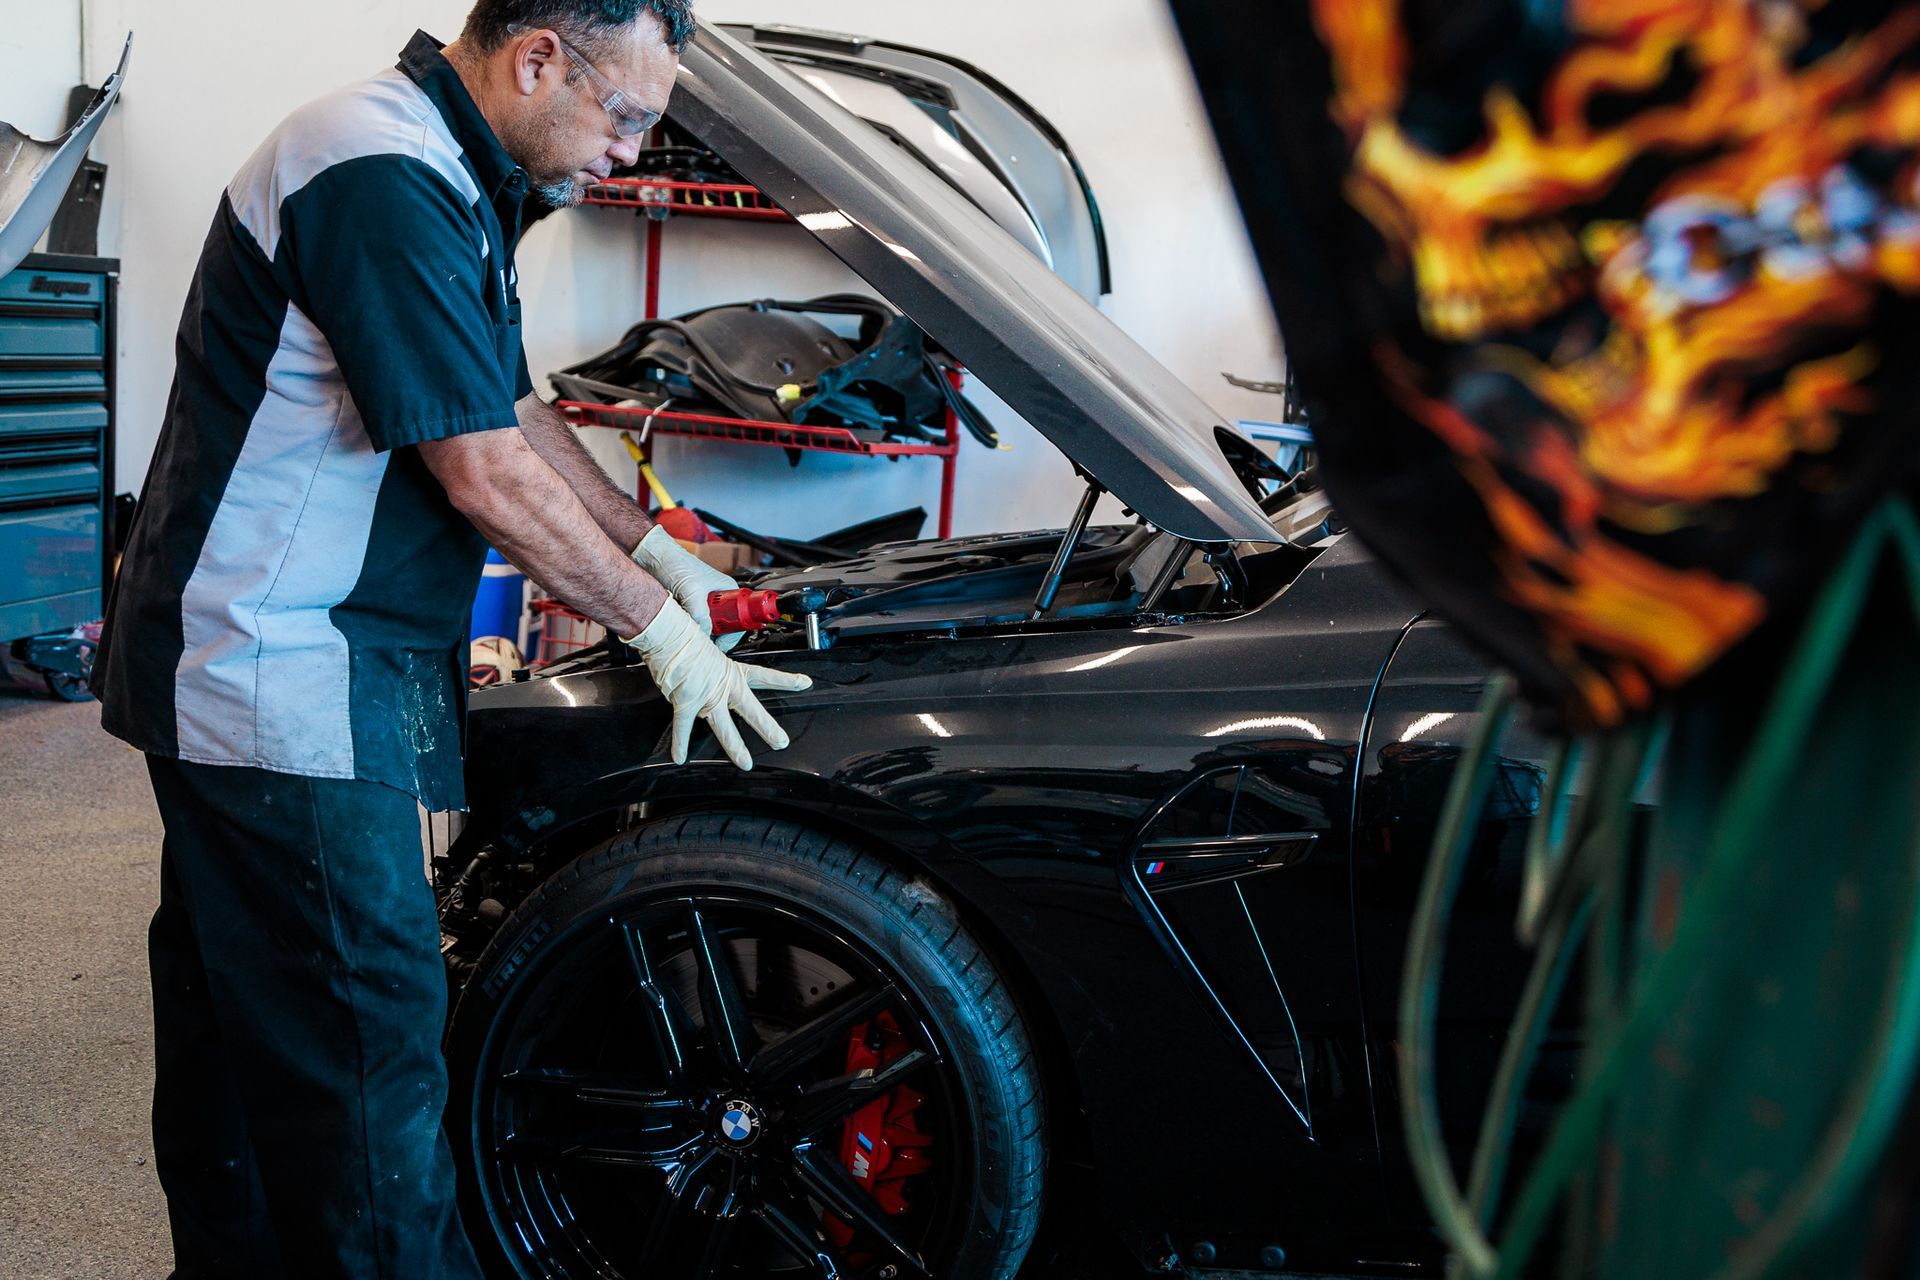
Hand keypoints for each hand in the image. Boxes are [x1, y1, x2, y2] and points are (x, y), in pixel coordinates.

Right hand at [623, 598, 812, 768]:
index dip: (785, 681)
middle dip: (768, 727)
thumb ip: (714, 657)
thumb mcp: (712, 648)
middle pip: (751, 709)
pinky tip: (680, 758)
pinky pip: (683, 726)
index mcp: (732, 672)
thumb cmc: (686, 637)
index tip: (804, 683)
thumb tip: (708, 656)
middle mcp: (723, 686)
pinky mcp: (687, 702)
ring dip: (735, 746)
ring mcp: (707, 696)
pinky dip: (680, 743)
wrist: (669, 634)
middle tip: (781, 742)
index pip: (764, 677)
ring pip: (725, 726)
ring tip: (745, 762)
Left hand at [630, 525, 746, 652]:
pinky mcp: (687, 605)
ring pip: (704, 625)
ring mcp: (701, 602)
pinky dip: (686, 626)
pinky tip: (679, 627)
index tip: (720, 646)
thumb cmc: (674, 562)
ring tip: (688, 632)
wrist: (651, 555)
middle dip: (712, 634)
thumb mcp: (692, 591)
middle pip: (722, 625)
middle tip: (702, 641)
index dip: (731, 634)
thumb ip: (700, 615)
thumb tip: (705, 635)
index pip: (739, 618)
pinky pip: (691, 622)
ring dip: (697, 631)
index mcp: (727, 590)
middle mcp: (717, 597)